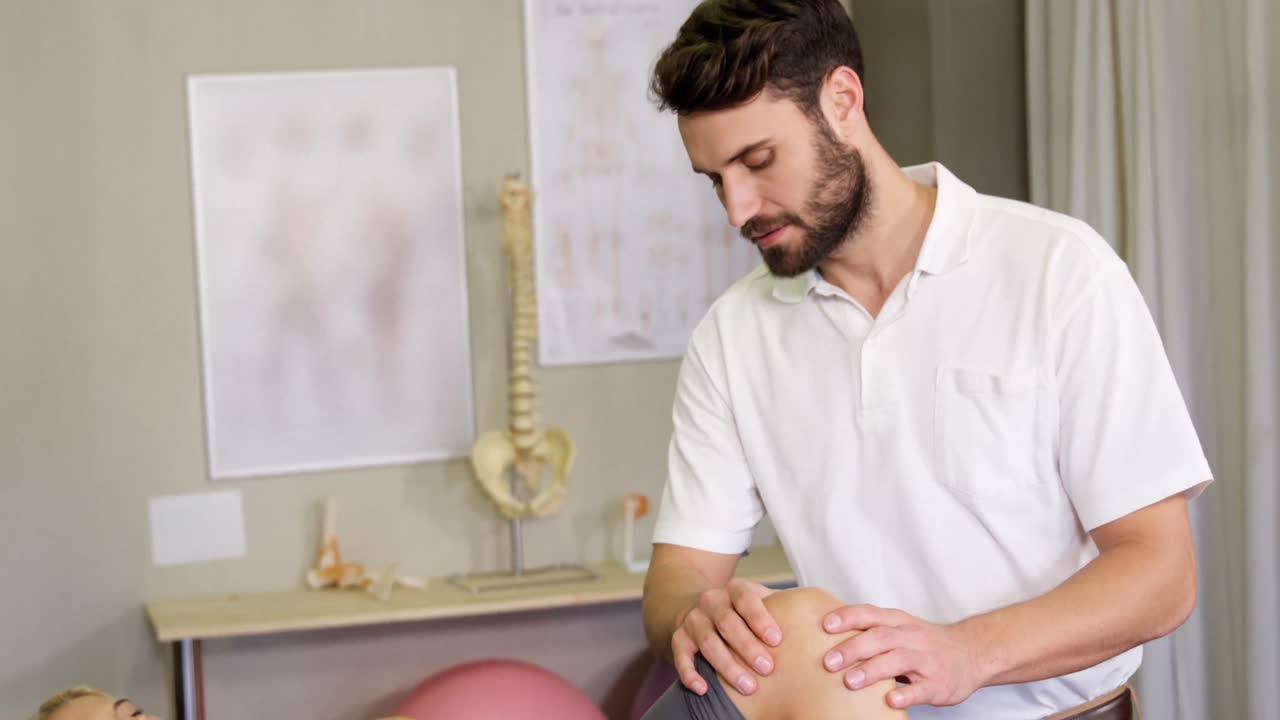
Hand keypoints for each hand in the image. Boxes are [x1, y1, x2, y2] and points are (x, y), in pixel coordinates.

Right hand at [671, 578, 780, 695]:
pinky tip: (703, 689)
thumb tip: (821, 615)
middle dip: (747, 647)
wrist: (692, 605)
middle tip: (768, 668)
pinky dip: (690, 673)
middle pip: (728, 623)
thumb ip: (781, 606)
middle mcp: (711, 602)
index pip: (746, 599)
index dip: (760, 617)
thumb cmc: (739, 610)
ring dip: (727, 666)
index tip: (777, 639)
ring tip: (748, 686)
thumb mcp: (757, 600)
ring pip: (708, 642)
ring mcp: (693, 620)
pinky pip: (681, 656)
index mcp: (734, 590)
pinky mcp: (678, 638)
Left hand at [820, 604, 985, 709]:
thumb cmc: (925, 642)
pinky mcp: (939, 683)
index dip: (847, 617)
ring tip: (850, 681)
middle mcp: (912, 637)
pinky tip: (890, 701)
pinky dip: (905, 694)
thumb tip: (828, 638)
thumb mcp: (901, 628)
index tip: (825, 625)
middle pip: (880, 637)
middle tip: (828, 662)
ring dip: (872, 670)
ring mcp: (927, 660)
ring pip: (898, 660)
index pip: (870, 614)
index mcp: (899, 622)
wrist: (972, 653)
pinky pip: (921, 689)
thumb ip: (872, 630)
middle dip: (852, 648)